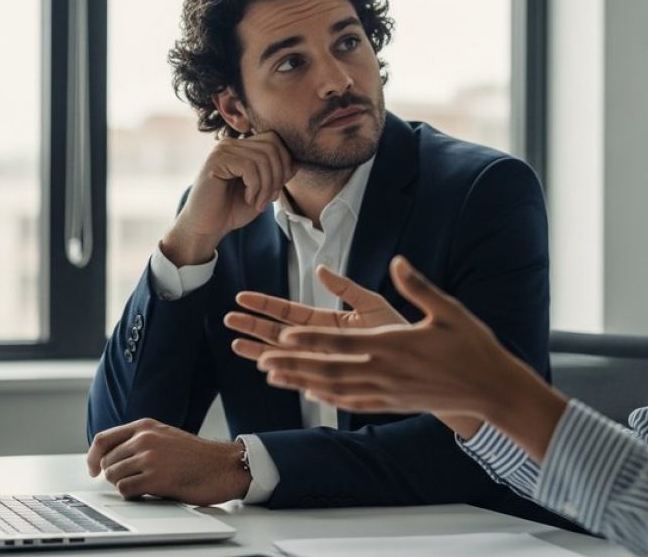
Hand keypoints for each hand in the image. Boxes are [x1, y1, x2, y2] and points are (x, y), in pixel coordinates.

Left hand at [86, 418, 249, 505]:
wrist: (223, 465)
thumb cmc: (197, 455)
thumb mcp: (165, 436)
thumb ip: (140, 440)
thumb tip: (111, 456)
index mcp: (146, 426)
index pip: (103, 439)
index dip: (92, 457)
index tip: (92, 468)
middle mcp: (145, 439)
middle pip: (106, 462)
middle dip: (113, 475)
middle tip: (131, 480)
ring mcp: (150, 458)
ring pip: (113, 476)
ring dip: (123, 484)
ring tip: (142, 484)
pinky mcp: (156, 478)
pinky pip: (125, 490)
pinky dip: (131, 494)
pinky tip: (146, 492)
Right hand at [161, 131, 294, 265]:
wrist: (207, 227)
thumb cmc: (232, 209)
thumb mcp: (263, 191)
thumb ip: (277, 175)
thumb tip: (296, 163)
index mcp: (242, 147)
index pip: (274, 140)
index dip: (284, 163)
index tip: (278, 189)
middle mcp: (231, 144)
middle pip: (272, 146)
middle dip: (278, 176)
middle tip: (271, 198)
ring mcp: (222, 150)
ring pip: (262, 158)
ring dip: (267, 185)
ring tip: (259, 202)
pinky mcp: (216, 161)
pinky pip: (249, 167)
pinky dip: (255, 187)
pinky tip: (248, 199)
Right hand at [224, 265, 407, 361]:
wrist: (419, 361)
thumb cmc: (398, 330)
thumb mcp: (372, 304)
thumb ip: (345, 288)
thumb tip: (320, 269)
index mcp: (328, 321)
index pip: (290, 312)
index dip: (266, 304)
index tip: (242, 296)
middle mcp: (321, 342)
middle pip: (280, 334)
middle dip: (254, 327)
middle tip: (228, 320)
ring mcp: (325, 361)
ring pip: (286, 357)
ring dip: (260, 351)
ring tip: (235, 346)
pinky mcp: (334, 378)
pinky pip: (305, 377)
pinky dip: (288, 375)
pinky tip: (268, 372)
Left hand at [255, 256, 525, 418]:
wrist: (490, 388)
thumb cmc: (471, 345)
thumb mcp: (447, 309)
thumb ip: (417, 286)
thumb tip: (397, 261)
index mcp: (392, 345)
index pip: (341, 342)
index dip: (309, 340)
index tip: (281, 335)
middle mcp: (383, 371)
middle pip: (327, 368)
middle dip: (291, 363)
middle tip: (259, 358)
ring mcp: (386, 391)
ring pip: (334, 387)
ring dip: (301, 380)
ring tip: (272, 376)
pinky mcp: (392, 404)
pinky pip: (352, 402)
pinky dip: (327, 396)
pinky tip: (312, 392)